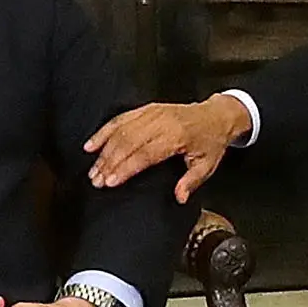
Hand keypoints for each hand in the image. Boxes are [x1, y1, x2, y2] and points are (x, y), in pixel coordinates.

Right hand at [84, 94, 246, 200]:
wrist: (216, 116)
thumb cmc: (210, 142)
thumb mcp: (206, 165)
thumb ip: (191, 182)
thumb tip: (179, 197)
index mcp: (177, 136)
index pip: (144, 154)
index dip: (125, 168)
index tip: (110, 181)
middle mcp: (162, 122)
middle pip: (128, 142)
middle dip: (109, 162)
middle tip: (95, 180)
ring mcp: (152, 113)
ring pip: (121, 130)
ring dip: (104, 150)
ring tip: (93, 169)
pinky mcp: (146, 109)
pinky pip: (121, 118)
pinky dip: (104, 131)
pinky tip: (91, 144)